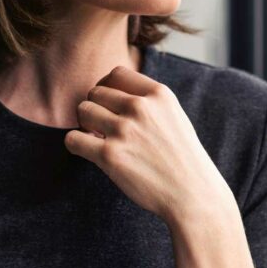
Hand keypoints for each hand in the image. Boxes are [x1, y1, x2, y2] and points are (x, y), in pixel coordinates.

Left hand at [64, 66, 233, 226]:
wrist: (193, 194)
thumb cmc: (183, 158)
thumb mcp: (174, 116)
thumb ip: (148, 101)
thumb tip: (112, 93)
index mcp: (159, 94)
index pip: (116, 73)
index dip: (107, 87)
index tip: (108, 104)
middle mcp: (140, 108)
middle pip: (96, 92)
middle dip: (96, 108)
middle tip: (103, 127)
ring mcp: (124, 131)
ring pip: (83, 111)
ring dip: (85, 124)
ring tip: (98, 138)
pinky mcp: (110, 155)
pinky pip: (73, 139)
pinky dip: (76, 144)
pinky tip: (90, 151)